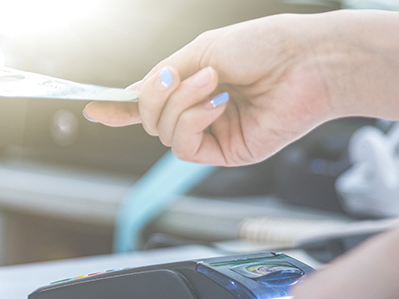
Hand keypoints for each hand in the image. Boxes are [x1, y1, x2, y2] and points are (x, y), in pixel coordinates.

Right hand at [84, 11, 398, 166]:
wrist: (307, 61)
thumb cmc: (264, 45)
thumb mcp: (202, 51)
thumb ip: (165, 75)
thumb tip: (131, 94)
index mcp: (194, 85)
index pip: (150, 102)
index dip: (120, 106)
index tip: (91, 107)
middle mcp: (201, 112)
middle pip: (149, 120)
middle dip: (153, 98)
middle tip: (174, 77)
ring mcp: (214, 134)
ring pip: (164, 133)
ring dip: (179, 104)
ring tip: (212, 81)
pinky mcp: (228, 152)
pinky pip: (185, 146)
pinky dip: (192, 120)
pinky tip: (216, 103)